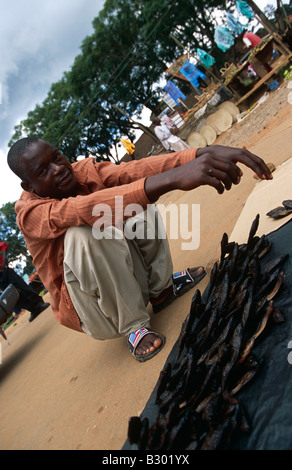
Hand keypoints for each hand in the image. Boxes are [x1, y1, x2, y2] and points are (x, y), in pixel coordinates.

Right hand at [145, 145, 272, 201]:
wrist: (173, 177)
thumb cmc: (190, 174)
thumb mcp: (206, 169)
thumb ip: (219, 168)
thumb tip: (236, 174)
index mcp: (214, 154)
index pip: (238, 156)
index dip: (253, 163)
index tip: (263, 172)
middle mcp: (211, 157)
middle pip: (234, 168)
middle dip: (239, 177)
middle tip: (240, 183)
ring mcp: (206, 167)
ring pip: (227, 177)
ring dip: (228, 185)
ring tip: (225, 188)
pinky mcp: (202, 177)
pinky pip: (218, 184)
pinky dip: (221, 189)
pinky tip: (219, 191)